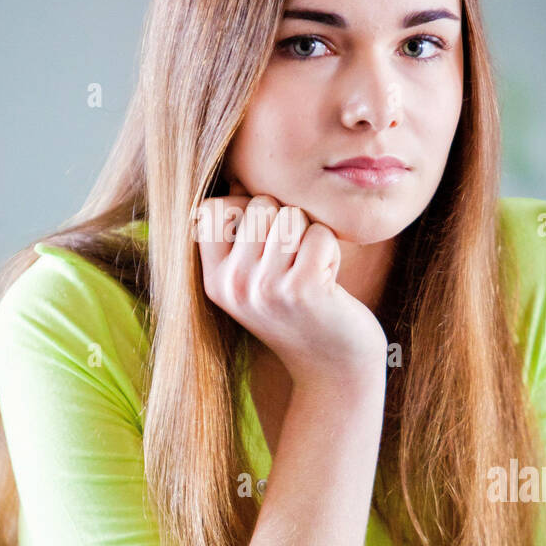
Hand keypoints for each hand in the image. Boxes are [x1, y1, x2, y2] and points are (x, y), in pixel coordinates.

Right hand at [194, 179, 387, 387]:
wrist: (334, 369)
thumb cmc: (301, 311)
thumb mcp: (256, 280)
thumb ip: (242, 235)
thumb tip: (237, 176)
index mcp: (214, 281)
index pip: (211, 209)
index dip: (245, 209)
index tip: (266, 241)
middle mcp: (233, 285)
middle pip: (259, 204)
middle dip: (287, 222)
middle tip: (295, 263)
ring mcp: (265, 289)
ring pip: (291, 215)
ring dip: (311, 235)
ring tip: (311, 270)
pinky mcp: (302, 290)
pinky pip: (320, 234)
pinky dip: (332, 251)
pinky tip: (328, 283)